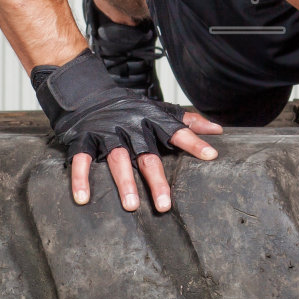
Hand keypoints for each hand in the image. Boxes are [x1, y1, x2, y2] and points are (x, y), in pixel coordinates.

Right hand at [33, 50, 222, 212]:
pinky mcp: (84, 139)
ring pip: (117, 159)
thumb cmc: (129, 108)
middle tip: (164, 205)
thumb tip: (217, 130)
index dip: (194, 142)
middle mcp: (131, 126)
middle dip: (156, 180)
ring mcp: (107, 133)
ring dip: (124, 183)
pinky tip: (83, 198)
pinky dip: (81, 178)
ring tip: (131, 206)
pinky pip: (81, 159)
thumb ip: (188, 121)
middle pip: (147, 155)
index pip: (177, 131)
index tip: (211, 155)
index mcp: (151, 119)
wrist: (87, 93)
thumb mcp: (159, 110)